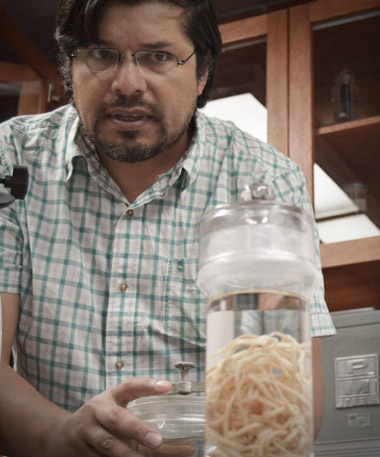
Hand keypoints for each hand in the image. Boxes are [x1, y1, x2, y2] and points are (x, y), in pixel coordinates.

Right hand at [48, 378, 171, 456]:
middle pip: (116, 419)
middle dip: (138, 430)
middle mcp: (96, 413)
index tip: (167, 387)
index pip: (129, 387)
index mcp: (108, 397)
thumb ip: (135, 409)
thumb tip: (174, 419)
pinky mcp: (83, 454)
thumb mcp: (112, 406)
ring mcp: (87, 435)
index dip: (147, 385)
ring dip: (130, 455)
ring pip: (109, 446)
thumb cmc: (98, 418)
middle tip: (158, 441)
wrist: (60, 437)